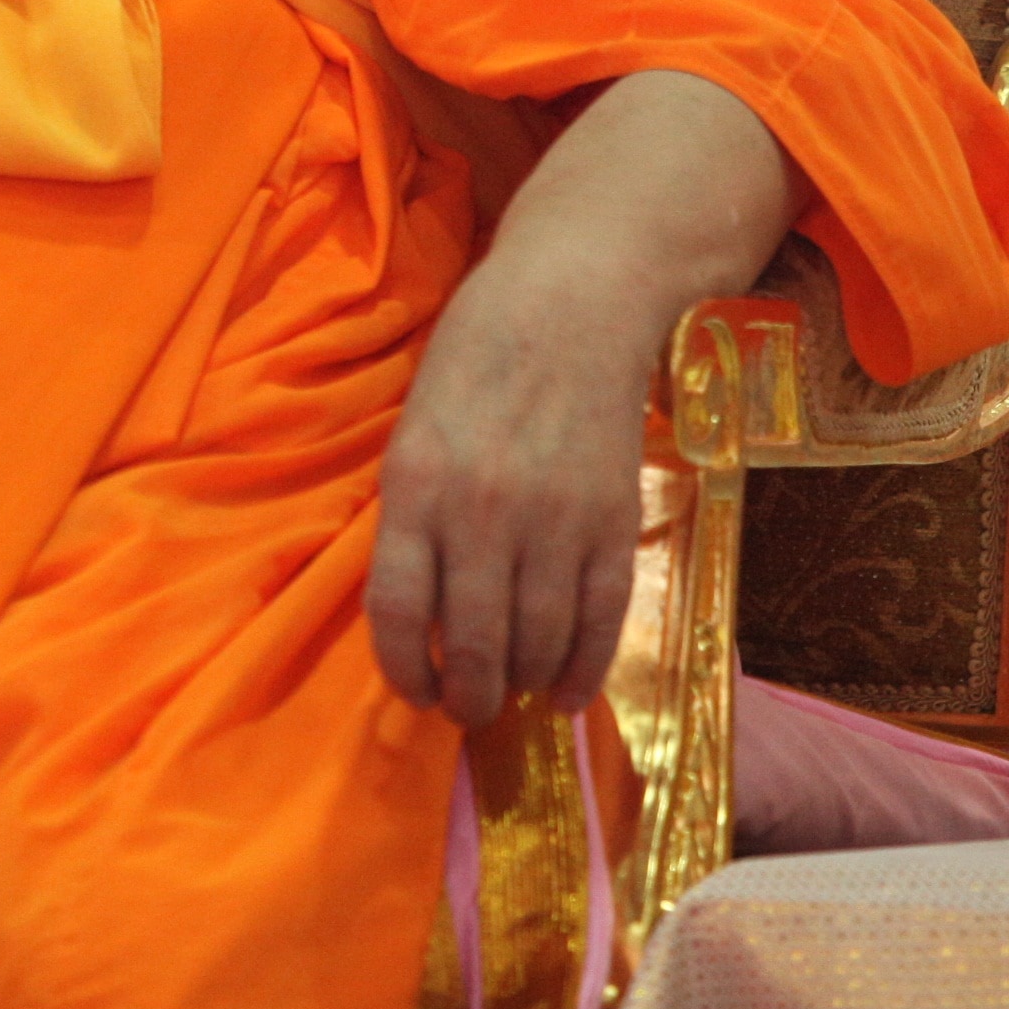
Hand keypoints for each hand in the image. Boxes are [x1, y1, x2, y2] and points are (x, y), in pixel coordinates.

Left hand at [364, 68, 807, 724]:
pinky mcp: (611, 521)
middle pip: (471, 644)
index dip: (404, 671)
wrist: (575, 300)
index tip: (414, 691)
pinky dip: (582, 669)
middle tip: (467, 708)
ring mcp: (553, 520)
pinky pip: (598, 621)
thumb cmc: (478, 356)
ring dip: (519, 685)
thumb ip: (412, 514)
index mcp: (417, 483)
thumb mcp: (416, 426)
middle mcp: (482, 511)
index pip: (397, 612)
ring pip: (534, 643)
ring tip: (510, 693)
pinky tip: (565, 690)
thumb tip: (417, 613)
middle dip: (466, 696)